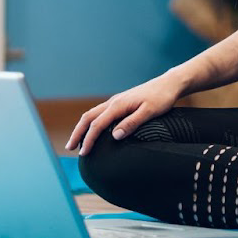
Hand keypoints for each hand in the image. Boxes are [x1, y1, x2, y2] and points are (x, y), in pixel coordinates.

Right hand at [65, 73, 183, 155]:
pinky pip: (100, 113)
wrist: (168, 84)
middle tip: (69, 148)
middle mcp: (113, 102)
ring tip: (77, 142)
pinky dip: (91, 123)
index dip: (88, 139)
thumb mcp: (150, 112)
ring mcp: (115, 101)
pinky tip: (92, 131)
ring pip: (92, 114)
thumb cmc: (161, 98)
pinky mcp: (120, 103)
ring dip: (82, 128)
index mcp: (118, 105)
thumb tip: (115, 136)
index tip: (83, 153)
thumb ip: (132, 123)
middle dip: (77, 133)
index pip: (97, 124)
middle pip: (88, 117)